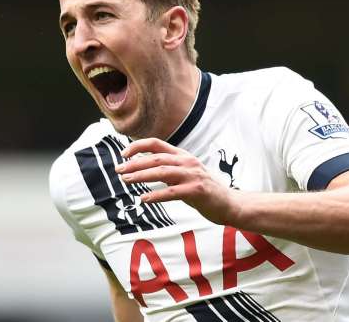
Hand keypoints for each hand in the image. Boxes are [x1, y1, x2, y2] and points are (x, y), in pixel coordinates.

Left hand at [116, 138, 241, 225]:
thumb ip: (168, 170)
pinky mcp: (196, 191)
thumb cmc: (205, 191)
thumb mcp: (186, 175)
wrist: (229, 204)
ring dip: (141, 176)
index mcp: (183, 156)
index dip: (138, 146)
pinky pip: (172, 192)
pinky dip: (156, 195)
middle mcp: (187, 162)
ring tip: (126, 180)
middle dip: (135, 163)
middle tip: (119, 170)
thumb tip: (144, 169)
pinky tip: (144, 199)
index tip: (123, 154)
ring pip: (162, 171)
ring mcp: (193, 175)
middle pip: (156, 158)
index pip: (157, 144)